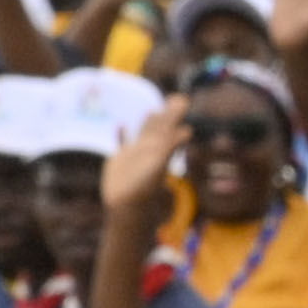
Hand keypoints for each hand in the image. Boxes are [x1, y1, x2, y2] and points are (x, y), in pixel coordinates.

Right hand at [102, 109, 189, 233]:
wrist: (128, 209)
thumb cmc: (143, 189)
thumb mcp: (159, 165)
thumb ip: (171, 147)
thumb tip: (187, 130)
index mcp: (159, 148)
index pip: (170, 126)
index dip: (176, 113)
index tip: (183, 99)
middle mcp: (149, 150)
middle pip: (160, 128)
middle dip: (167, 114)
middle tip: (177, 99)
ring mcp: (135, 155)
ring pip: (143, 135)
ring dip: (148, 123)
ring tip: (152, 111)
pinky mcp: (120, 161)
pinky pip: (122, 145)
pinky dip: (121, 136)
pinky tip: (120, 126)